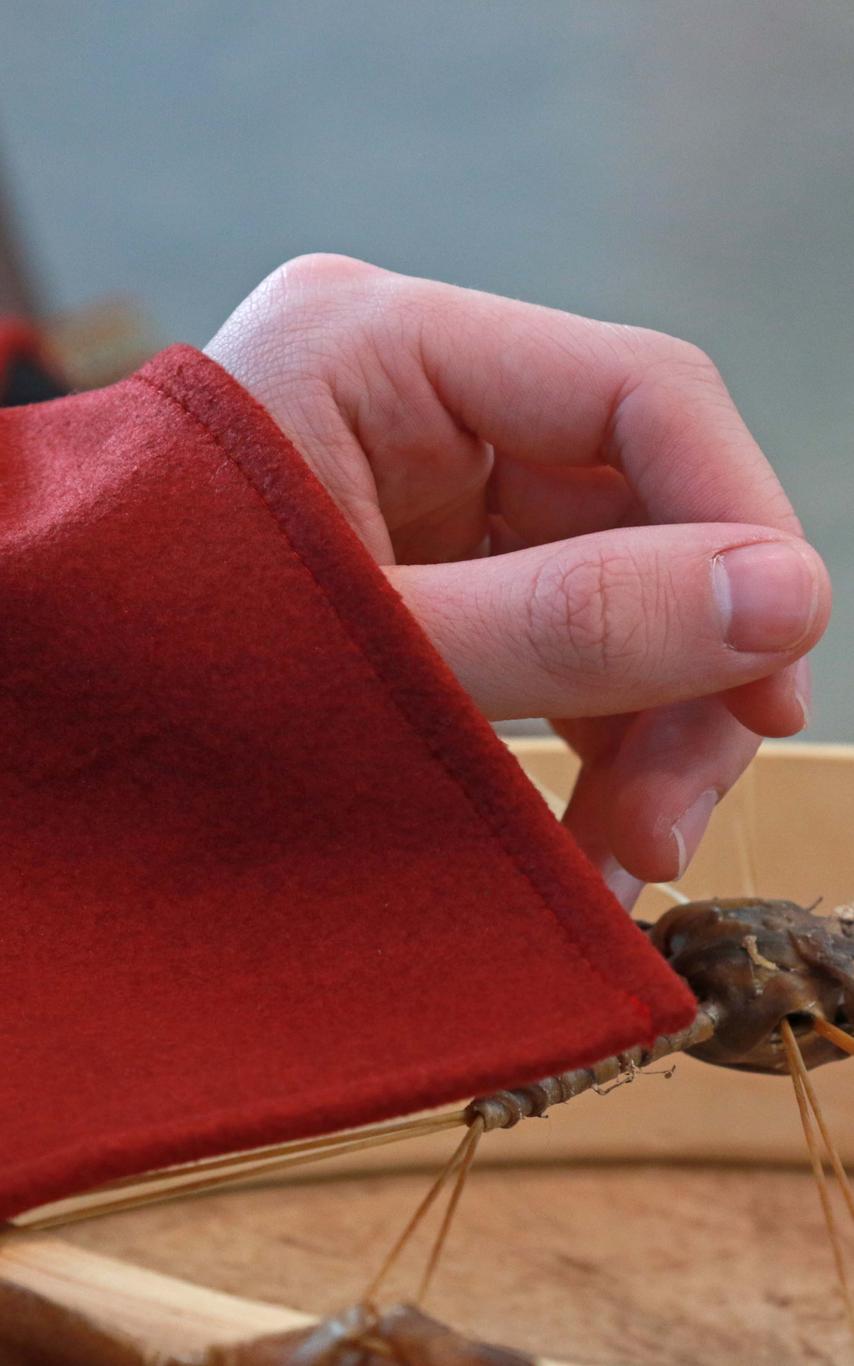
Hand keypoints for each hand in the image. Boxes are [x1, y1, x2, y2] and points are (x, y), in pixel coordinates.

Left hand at [206, 255, 830, 902]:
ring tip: (623, 855)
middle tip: (672, 822)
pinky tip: (586, 831)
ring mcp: (421, 479)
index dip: (739, 524)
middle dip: (680, 672)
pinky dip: (586, 734)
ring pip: (610, 581)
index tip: (782, 672)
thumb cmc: (150, 668)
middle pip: (637, 505)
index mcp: (381, 344)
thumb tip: (791, 599)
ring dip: (642, 726)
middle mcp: (412, 392)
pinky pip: (553, 631)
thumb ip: (572, 622)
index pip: (638, 392)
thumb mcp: (376, 650)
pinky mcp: (425, 563)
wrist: (24, 728)